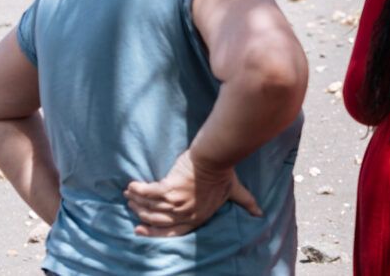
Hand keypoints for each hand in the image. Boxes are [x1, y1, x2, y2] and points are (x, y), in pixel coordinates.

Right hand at [124, 149, 261, 236]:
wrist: (217, 156)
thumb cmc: (225, 172)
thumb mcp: (235, 191)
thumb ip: (245, 202)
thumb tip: (260, 213)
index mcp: (198, 217)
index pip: (173, 232)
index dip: (155, 232)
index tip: (141, 229)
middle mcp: (186, 213)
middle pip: (158, 220)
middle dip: (142, 215)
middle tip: (132, 209)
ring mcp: (176, 202)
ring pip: (151, 206)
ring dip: (138, 201)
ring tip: (129, 195)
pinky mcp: (169, 188)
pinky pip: (148, 193)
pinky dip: (139, 190)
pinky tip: (131, 186)